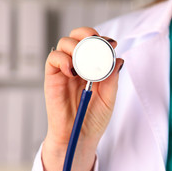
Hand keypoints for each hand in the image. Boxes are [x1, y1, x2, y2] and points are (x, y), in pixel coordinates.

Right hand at [42, 27, 123, 170]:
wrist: (78, 136)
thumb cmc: (93, 119)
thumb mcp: (109, 98)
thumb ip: (112, 78)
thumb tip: (119, 59)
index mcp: (93, 68)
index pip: (94, 44)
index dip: (101, 38)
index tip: (113, 43)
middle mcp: (78, 65)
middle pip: (77, 37)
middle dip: (87, 34)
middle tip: (96, 42)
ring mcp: (64, 70)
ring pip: (64, 43)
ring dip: (75, 45)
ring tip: (84, 62)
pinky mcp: (52, 77)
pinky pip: (53, 58)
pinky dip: (62, 58)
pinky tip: (72, 71)